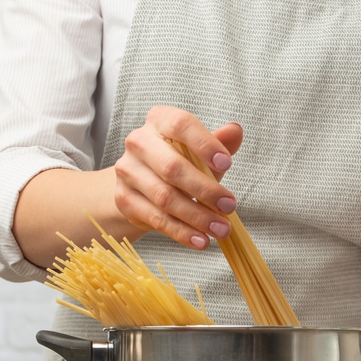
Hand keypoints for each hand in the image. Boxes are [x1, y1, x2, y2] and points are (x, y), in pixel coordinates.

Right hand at [114, 105, 243, 249]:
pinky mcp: (125, 200)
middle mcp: (138, 142)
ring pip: (165, 197)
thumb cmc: (178, 161)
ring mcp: (128, 171)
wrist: (141, 184)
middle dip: (205, 190)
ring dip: (197, 217)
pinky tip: (201, 240)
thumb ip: (219, 142)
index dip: (204, 144)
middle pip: (172, 167)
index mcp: (159, 120)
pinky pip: (157, 219)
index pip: (181, 125)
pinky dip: (182, 232)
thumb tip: (236, 131)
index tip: (227, 164)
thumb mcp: (200, 150)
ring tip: (221, 229)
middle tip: (229, 206)